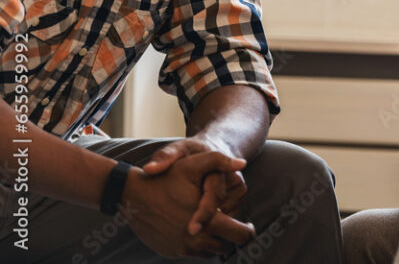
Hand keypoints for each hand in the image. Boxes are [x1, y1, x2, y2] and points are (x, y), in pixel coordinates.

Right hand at [124, 152, 254, 257]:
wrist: (133, 195)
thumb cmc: (167, 178)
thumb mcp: (193, 165)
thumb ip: (220, 161)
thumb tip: (242, 162)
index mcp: (208, 222)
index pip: (239, 235)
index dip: (247, 231)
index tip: (249, 226)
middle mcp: (196, 241)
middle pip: (226, 246)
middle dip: (232, 237)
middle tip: (234, 226)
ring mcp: (181, 249)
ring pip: (210, 252)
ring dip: (215, 242)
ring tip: (217, 227)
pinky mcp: (170, 252)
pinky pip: (192, 253)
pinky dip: (198, 245)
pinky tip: (197, 230)